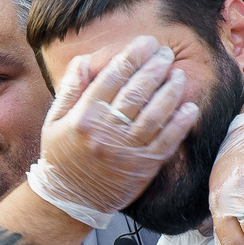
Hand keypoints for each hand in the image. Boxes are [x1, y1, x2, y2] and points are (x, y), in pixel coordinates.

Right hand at [32, 38, 200, 217]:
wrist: (71, 200)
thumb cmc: (62, 156)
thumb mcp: (54, 121)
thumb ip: (70, 89)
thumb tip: (85, 60)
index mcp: (83, 117)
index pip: (112, 78)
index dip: (131, 56)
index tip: (145, 44)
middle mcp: (105, 132)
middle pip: (136, 92)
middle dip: (154, 67)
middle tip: (165, 54)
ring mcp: (126, 150)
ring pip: (155, 114)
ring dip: (171, 91)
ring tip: (179, 75)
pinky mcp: (143, 166)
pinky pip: (166, 140)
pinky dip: (180, 123)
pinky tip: (189, 107)